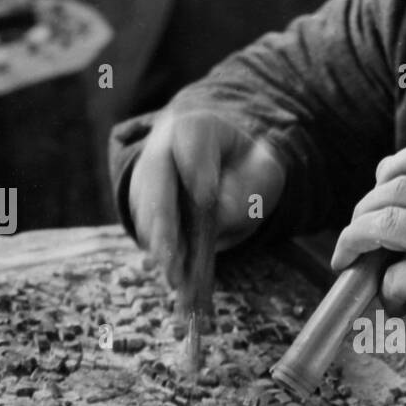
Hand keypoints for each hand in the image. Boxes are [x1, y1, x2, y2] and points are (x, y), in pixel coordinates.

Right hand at [128, 108, 285, 289]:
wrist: (231, 171)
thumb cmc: (250, 170)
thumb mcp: (263, 175)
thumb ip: (245, 187)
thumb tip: (216, 208)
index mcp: (197, 126)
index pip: (191, 139)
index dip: (196, 168)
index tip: (207, 199)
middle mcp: (163, 145)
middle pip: (154, 178)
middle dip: (164, 222)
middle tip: (174, 258)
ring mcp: (147, 173)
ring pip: (143, 206)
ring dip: (157, 244)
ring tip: (175, 278)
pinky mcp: (141, 201)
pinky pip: (144, 225)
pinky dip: (157, 251)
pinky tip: (174, 275)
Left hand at [331, 139, 405, 317]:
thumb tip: (383, 184)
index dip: (396, 163)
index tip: (379, 180)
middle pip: (399, 188)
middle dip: (364, 208)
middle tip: (354, 233)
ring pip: (387, 222)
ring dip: (356, 239)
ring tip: (350, 256)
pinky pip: (394, 274)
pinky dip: (385, 289)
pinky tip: (394, 300)